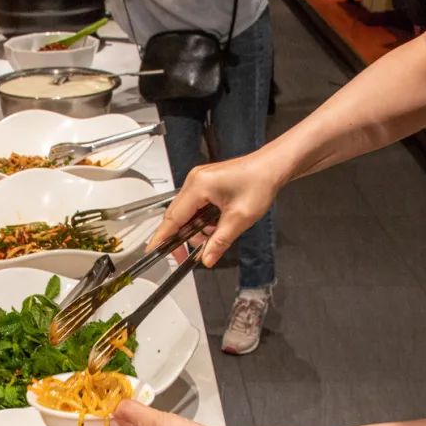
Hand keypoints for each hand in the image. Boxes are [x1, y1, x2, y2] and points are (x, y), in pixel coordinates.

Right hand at [151, 150, 282, 267]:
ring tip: (213, 237)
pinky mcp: (205, 183)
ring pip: (186, 213)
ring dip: (195, 229)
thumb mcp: (240, 218)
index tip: (153, 251)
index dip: (162, 237)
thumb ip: (220, 241)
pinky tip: (214, 226)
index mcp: (198, 186)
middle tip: (186, 256)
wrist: (272, 166)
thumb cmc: (260, 182)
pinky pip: (194, 206)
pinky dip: (200, 220)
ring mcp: (198, 180)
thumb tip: (207, 259)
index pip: (174, 217)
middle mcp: (194, 181)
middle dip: (182, 237)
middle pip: (177, 216)